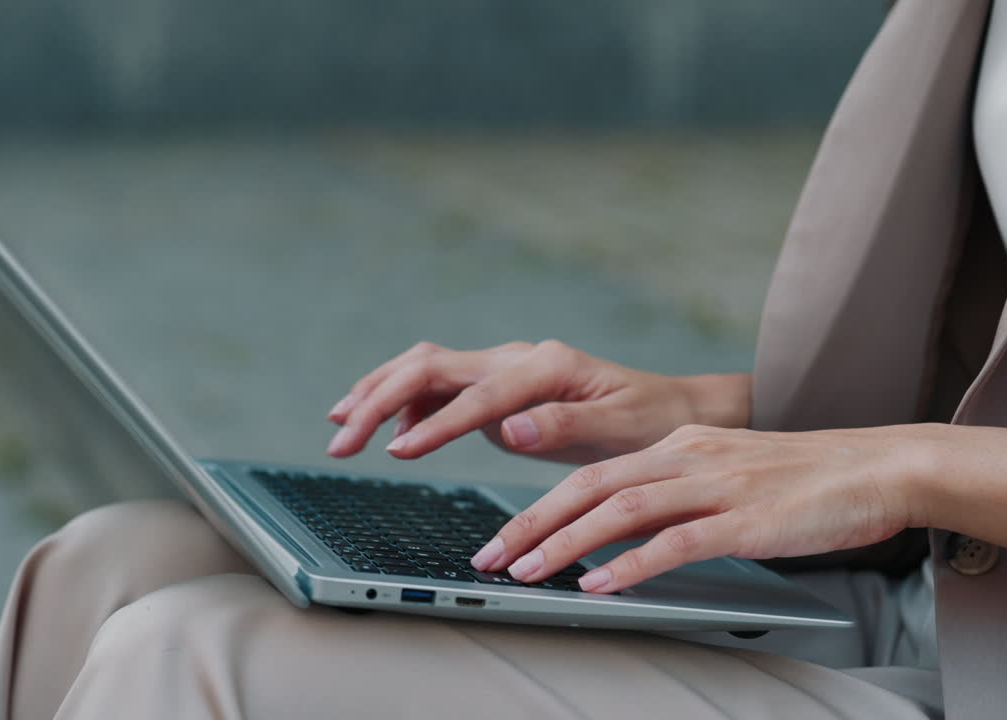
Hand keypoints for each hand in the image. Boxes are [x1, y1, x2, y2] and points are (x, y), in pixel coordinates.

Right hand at [326, 340, 749, 464]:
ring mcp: (501, 371)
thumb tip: (510, 426)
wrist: (666, 410)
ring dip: (378, 394)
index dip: (433, 423)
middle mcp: (516, 359)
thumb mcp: (621, 429)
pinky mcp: (495, 389)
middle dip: (377, 399)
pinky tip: (390, 434)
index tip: (396, 452)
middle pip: (429, 366)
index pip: (475, 393)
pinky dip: (404, 406)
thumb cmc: (649, 421)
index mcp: (544, 366)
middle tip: (340, 439)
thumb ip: (565, 425)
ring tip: (340, 425)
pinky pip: (437, 389)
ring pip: (423, 369)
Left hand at [470, 423, 936, 592]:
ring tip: (527, 573)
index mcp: (676, 446)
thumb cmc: (801, 478)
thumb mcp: (722, 471)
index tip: (500, 539)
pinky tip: (599, 584)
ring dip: (566, 543)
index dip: (537, 507)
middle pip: (589, 486)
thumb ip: (671, 491)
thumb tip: (618, 529)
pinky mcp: (746, 518)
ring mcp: (715, 486)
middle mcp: (686, 458)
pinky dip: (631, 563)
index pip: (590, 474)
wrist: (877, 466)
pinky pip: (676, 541)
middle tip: (489, 558)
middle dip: (531, 524)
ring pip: (621, 509)